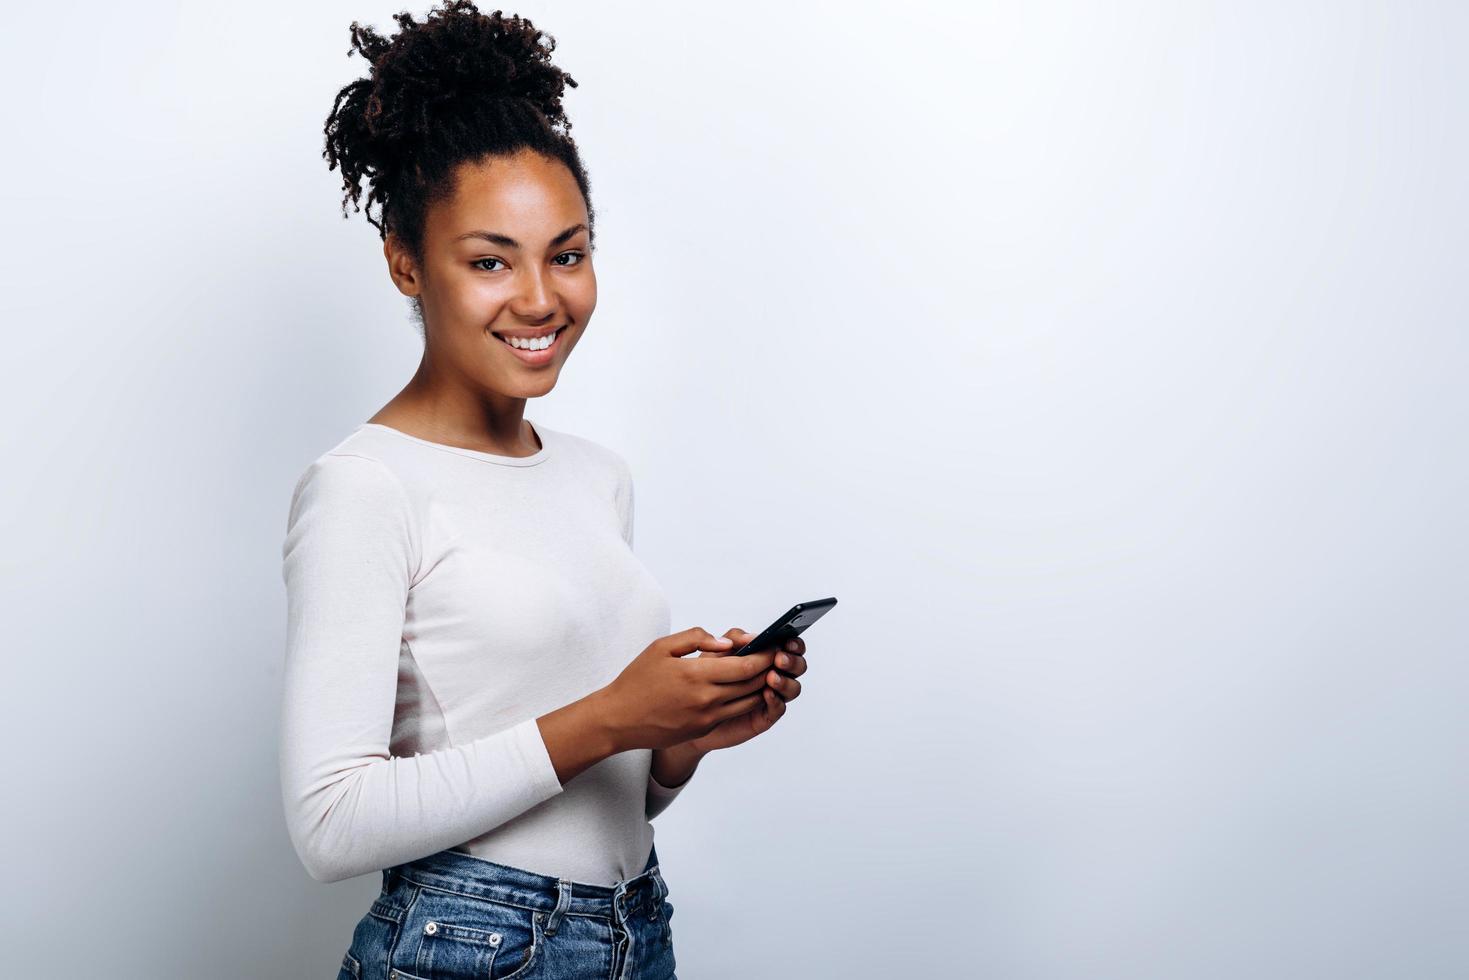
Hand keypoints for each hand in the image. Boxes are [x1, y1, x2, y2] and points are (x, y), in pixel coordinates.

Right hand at [597, 627, 777, 750]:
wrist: (619, 719)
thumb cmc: (637, 679)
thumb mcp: (661, 647)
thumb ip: (696, 638)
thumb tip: (726, 642)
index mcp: (696, 674)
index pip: (746, 666)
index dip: (765, 655)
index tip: (774, 645)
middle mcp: (706, 699)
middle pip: (753, 684)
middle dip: (768, 669)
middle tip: (777, 656)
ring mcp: (706, 718)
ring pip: (748, 702)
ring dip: (760, 686)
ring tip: (765, 671)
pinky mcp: (703, 730)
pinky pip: (732, 713)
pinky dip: (744, 700)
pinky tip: (745, 688)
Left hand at [685, 628, 806, 753]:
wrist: (692, 706)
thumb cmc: (705, 676)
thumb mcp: (717, 651)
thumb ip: (734, 639)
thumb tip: (753, 636)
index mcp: (765, 656)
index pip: (790, 646)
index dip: (794, 644)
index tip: (787, 641)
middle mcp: (773, 674)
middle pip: (798, 666)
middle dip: (793, 661)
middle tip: (779, 659)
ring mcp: (771, 695)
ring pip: (793, 688)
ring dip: (786, 681)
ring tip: (771, 677)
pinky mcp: (765, 715)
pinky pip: (779, 708)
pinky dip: (776, 700)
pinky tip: (767, 694)